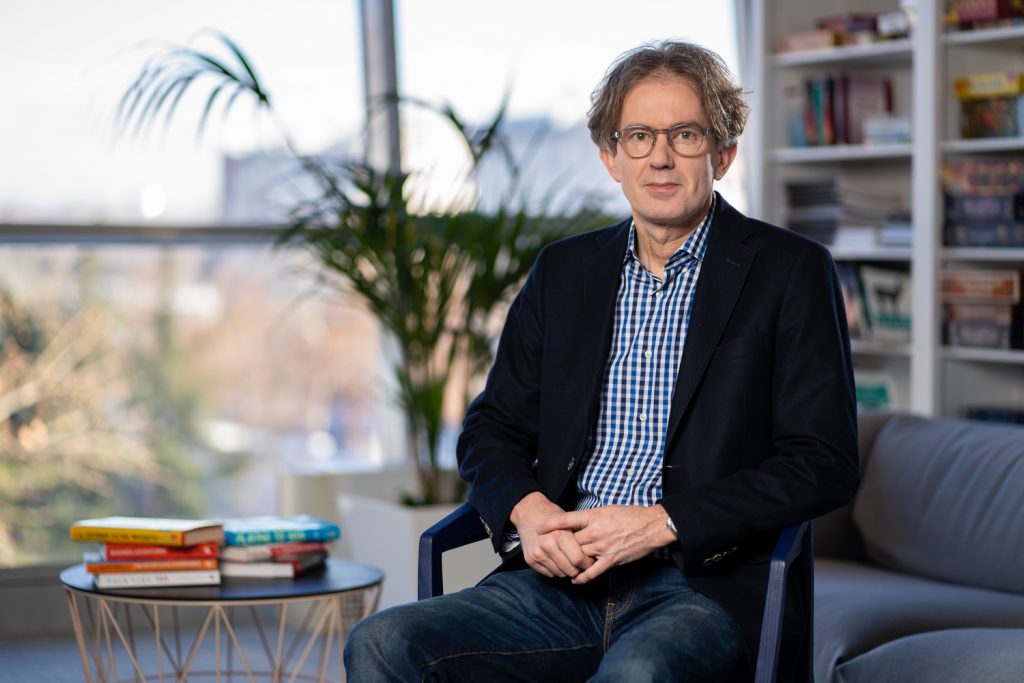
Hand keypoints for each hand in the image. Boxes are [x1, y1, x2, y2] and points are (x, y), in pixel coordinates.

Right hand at [510, 492, 594, 578]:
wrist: (529, 513)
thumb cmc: (552, 516)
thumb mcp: (568, 521)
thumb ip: (579, 539)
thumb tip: (592, 558)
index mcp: (559, 535)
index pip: (578, 559)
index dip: (587, 563)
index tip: (589, 561)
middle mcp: (547, 545)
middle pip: (570, 570)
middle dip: (577, 569)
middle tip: (579, 563)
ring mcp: (537, 553)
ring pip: (559, 574)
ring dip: (566, 570)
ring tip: (567, 560)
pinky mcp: (530, 560)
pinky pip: (548, 574)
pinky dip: (554, 569)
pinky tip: (556, 559)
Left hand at [537, 505, 676, 583]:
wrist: (651, 525)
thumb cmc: (629, 515)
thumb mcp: (606, 509)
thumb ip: (591, 518)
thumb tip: (576, 524)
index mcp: (594, 516)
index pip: (567, 520)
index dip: (551, 524)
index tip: (539, 528)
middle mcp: (595, 532)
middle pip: (570, 541)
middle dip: (561, 545)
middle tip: (552, 549)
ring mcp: (603, 547)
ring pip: (578, 556)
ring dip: (570, 561)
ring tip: (561, 564)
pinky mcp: (611, 560)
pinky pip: (592, 572)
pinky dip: (581, 577)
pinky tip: (574, 579)